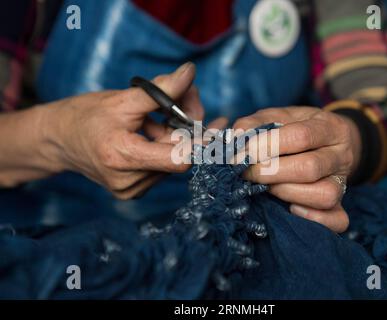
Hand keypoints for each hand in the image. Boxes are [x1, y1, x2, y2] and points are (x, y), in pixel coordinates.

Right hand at [42, 62, 203, 199]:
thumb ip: (160, 90)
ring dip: (176, 135)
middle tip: (189, 97)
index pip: (179, 158)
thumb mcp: (122, 99)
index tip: (216, 124)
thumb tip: (190, 73)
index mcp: (122, 157)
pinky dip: (165, 146)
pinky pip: (162, 167)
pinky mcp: (133, 190)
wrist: (58, 140)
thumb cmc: (85, 116)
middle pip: (179, 156)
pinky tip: (154, 130)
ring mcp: (131, 189)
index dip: (201, 141)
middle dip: (188, 126)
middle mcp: (129, 181)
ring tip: (160, 115)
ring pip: (172, 161)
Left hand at [233, 106, 361, 232]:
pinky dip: (313, 219)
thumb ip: (255, 124)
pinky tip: (290, 209)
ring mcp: (343, 183)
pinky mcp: (341, 206)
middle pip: (310, 168)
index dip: (268, 146)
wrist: (330, 144)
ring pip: (324, 195)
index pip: (301, 136)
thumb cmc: (297, 130)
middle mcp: (341, 155)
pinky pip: (337, 220)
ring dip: (286, 193)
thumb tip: (236, 138)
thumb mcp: (278, 117)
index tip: (243, 153)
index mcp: (329, 127)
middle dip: (271, 173)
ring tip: (267, 187)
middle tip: (247, 173)